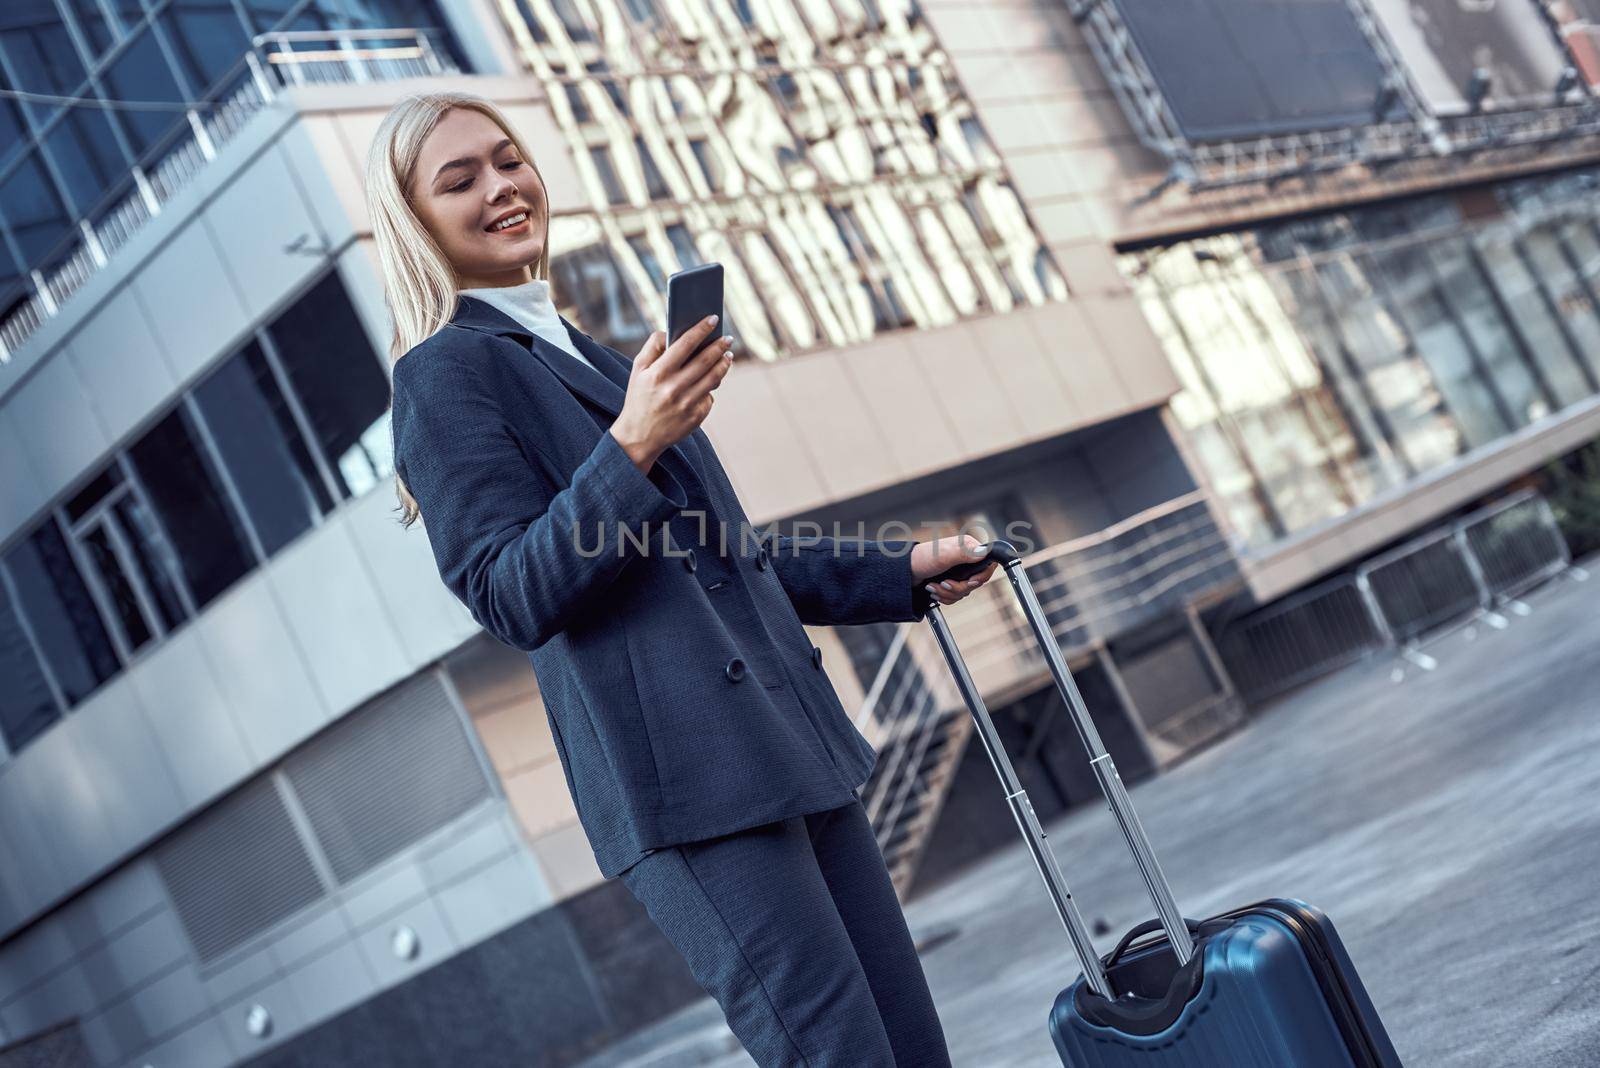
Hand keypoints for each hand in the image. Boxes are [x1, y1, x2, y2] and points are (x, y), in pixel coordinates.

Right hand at [611, 315, 734, 470]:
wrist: (639, 436)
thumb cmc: (639, 397)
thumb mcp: (638, 370)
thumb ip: (652, 347)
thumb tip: (669, 330)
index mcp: (658, 373)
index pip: (685, 344)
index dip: (701, 329)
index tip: (713, 318)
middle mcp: (673, 388)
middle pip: (704, 361)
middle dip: (719, 346)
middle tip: (728, 337)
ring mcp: (686, 404)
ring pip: (713, 378)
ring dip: (724, 364)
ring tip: (728, 355)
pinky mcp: (695, 417)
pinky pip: (709, 397)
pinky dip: (711, 387)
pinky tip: (712, 380)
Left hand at [911, 534, 998, 606]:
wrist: (905, 572)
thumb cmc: (921, 559)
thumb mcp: (944, 555)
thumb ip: (964, 553)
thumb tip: (984, 552)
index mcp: (969, 549)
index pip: (988, 565)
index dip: (979, 578)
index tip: (968, 582)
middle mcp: (967, 559)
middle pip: (976, 582)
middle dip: (958, 588)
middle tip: (943, 583)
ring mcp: (959, 572)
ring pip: (966, 592)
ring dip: (948, 593)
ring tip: (933, 586)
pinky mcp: (952, 581)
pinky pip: (957, 596)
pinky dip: (945, 597)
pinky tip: (934, 590)